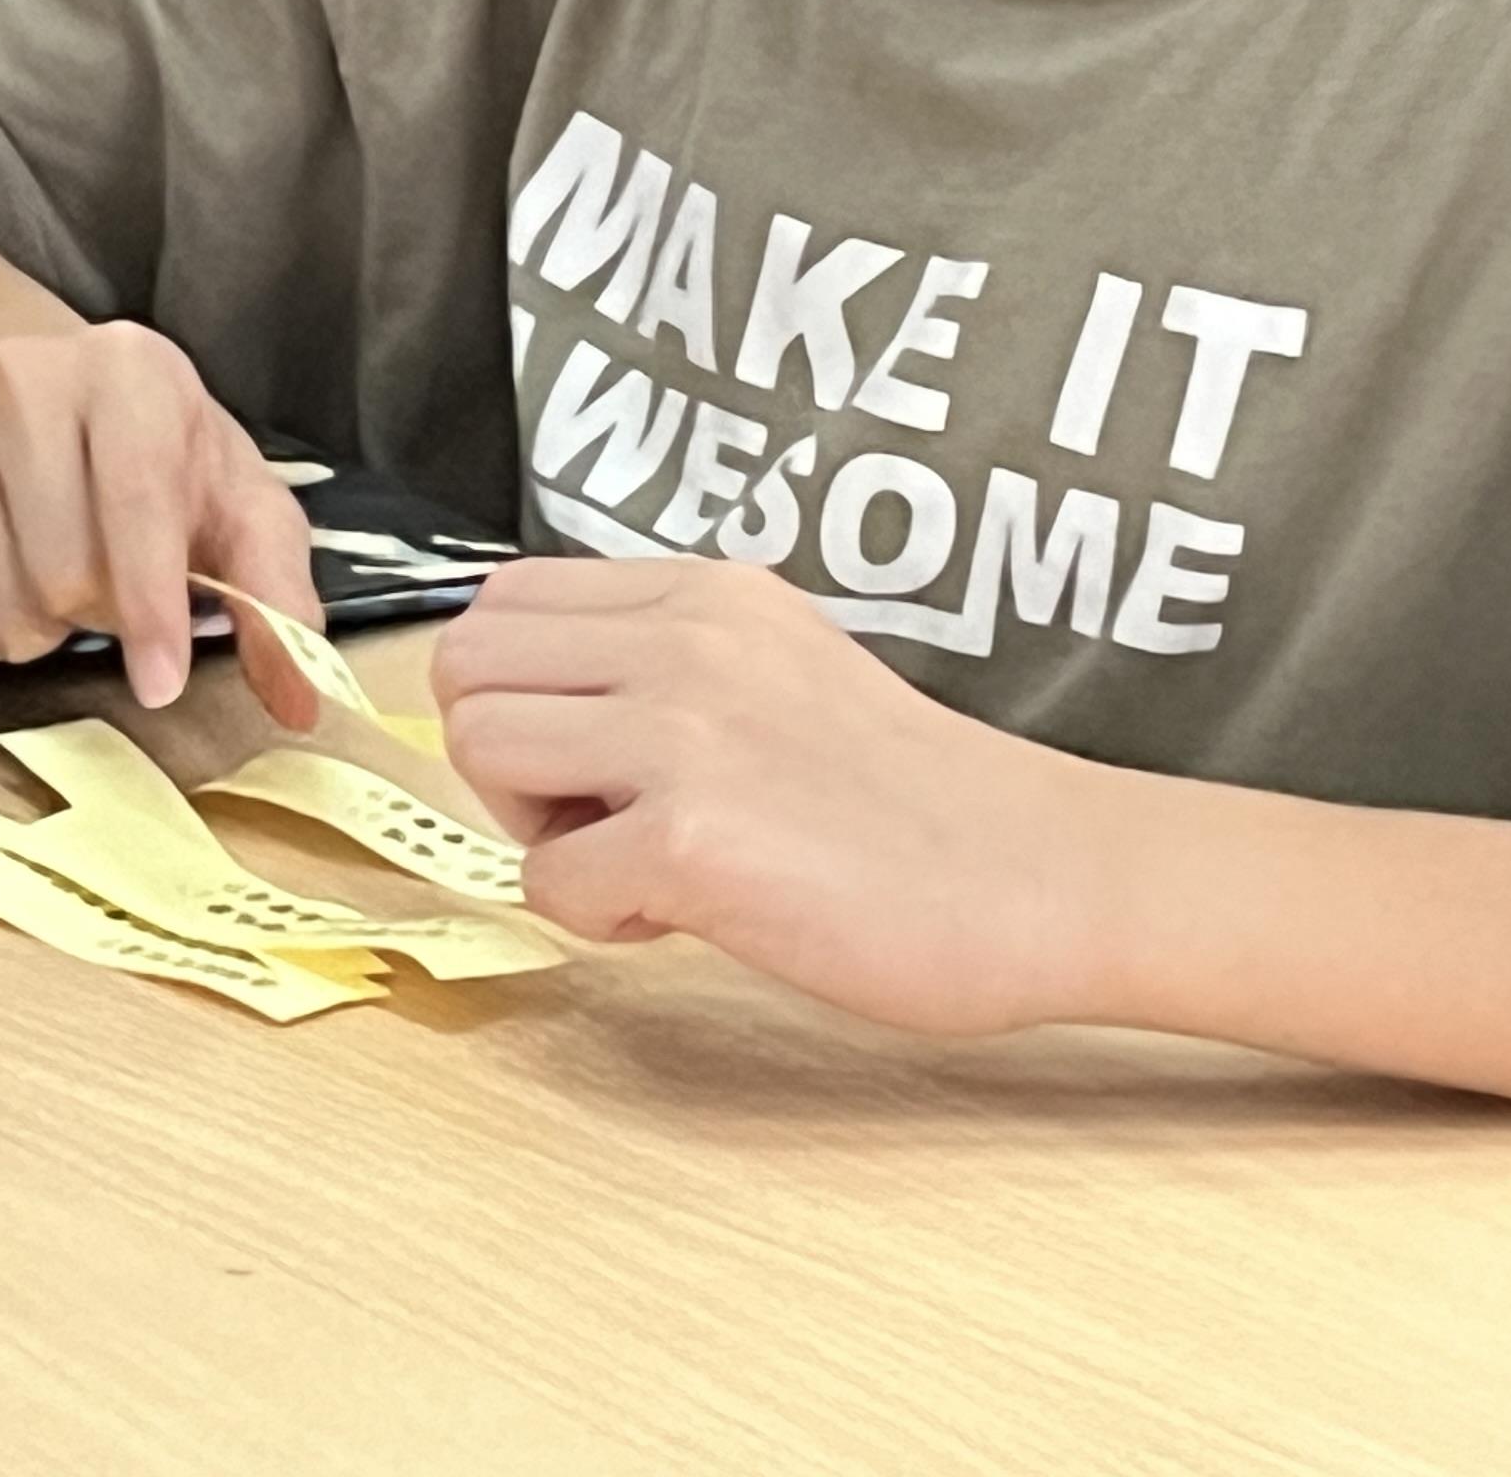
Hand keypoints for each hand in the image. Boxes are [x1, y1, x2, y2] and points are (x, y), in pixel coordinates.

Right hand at [0, 323, 324, 721]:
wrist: (50, 407)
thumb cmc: (156, 464)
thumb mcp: (238, 509)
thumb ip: (278, 596)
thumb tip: (303, 697)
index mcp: (129, 368)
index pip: (136, 503)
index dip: (152, 608)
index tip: (160, 683)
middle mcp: (20, 375)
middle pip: (60, 568)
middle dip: (96, 613)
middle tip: (106, 591)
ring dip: (34, 629)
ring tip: (51, 584)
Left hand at [431, 556, 1116, 1034]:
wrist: (1043, 875)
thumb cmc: (916, 800)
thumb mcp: (783, 666)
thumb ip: (669, 666)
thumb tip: (549, 715)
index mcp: (703, 592)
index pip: (507, 601)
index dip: (524, 694)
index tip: (599, 758)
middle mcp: (683, 637)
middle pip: (466, 666)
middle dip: (505, 760)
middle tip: (601, 817)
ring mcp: (682, 730)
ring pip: (480, 749)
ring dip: (538, 831)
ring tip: (643, 862)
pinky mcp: (689, 836)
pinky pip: (548, 881)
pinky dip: (601, 917)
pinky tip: (694, 914)